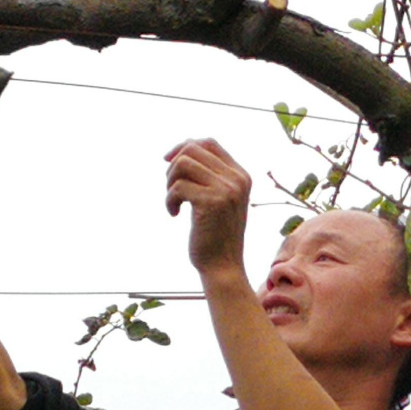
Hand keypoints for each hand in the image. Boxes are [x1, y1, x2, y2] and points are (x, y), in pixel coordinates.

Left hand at [163, 139, 249, 277]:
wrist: (223, 267)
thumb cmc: (216, 235)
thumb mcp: (219, 199)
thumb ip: (209, 175)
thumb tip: (180, 150)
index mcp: (241, 175)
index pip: (209, 142)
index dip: (184, 146)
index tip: (168, 162)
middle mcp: (237, 179)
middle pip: (192, 148)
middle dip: (173, 166)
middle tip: (173, 190)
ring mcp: (226, 190)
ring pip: (183, 164)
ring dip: (170, 182)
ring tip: (174, 202)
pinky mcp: (211, 202)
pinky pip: (177, 187)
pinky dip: (169, 200)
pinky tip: (174, 214)